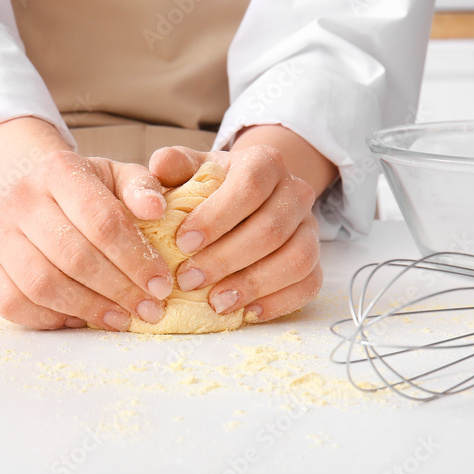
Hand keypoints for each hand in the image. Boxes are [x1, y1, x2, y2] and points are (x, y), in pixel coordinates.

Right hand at [0, 150, 174, 330]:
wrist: (40, 196)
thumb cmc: (90, 192)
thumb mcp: (119, 178)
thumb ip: (142, 188)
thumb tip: (156, 209)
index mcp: (59, 170)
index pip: (101, 220)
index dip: (135, 258)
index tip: (162, 284)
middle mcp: (22, 198)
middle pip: (73, 256)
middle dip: (118, 289)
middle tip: (149, 308)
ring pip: (42, 284)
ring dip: (88, 308)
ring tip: (121, 319)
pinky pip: (13, 304)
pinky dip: (49, 318)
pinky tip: (80, 319)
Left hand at [148, 141, 322, 322]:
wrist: (244, 200)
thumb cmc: (209, 187)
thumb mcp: (190, 169)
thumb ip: (173, 164)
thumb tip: (159, 165)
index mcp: (265, 162)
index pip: (250, 185)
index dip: (217, 217)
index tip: (182, 243)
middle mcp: (295, 191)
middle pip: (272, 228)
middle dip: (226, 259)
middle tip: (187, 280)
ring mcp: (310, 228)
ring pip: (297, 259)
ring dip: (254, 284)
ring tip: (215, 302)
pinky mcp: (315, 261)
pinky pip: (309, 284)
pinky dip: (279, 302)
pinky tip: (246, 312)